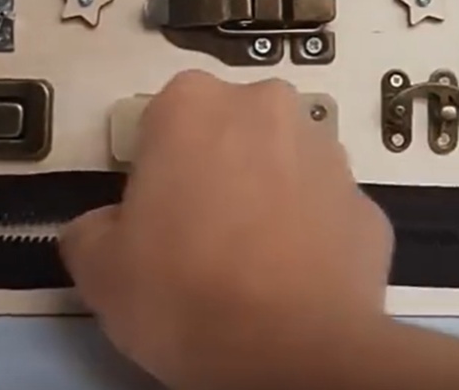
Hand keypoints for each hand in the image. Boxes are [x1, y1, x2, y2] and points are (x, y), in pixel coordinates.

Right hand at [60, 70, 392, 389]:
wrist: (293, 353)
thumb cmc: (184, 292)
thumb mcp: (100, 269)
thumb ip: (91, 229)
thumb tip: (102, 228)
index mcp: (192, 104)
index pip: (163, 118)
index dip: (156, 166)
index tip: (154, 213)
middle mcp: (266, 107)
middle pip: (231, 130)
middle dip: (218, 168)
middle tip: (200, 235)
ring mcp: (328, 153)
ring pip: (285, 164)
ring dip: (269, 195)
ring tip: (251, 264)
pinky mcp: (368, 205)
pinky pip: (327, 212)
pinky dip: (312, 236)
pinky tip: (293, 282)